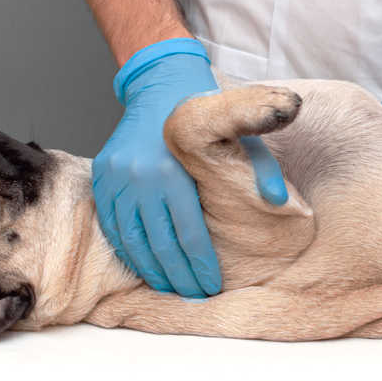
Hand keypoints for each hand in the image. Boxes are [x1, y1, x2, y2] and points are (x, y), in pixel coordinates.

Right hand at [92, 38, 287, 296]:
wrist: (162, 83)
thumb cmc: (207, 114)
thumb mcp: (241, 135)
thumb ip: (261, 167)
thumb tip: (279, 201)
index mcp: (173, 169)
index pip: (189, 234)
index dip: (201, 266)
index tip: (213, 288)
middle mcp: (140, 176)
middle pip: (160, 244)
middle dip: (179, 277)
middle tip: (195, 297)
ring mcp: (117, 177)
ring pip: (132, 240)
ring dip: (152, 271)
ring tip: (172, 289)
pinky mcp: (103, 177)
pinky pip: (113, 225)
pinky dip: (129, 250)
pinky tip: (146, 266)